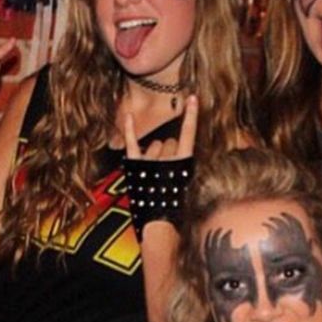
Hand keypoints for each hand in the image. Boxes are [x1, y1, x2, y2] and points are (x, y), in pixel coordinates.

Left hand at [122, 96, 196, 235]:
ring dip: (153, 156)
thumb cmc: (174, 206)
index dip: (191, 116)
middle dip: (167, 154)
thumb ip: (180, 164)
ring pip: (153, 146)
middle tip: (165, 176)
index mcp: (184, 163)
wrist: (159, 223)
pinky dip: (129, 129)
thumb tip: (173, 146)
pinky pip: (132, 143)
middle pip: (168, 142)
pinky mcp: (136, 165)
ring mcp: (151, 161)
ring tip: (153, 177)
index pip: (189, 134)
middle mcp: (167, 158)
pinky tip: (128, 115)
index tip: (192, 98)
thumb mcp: (184, 183)